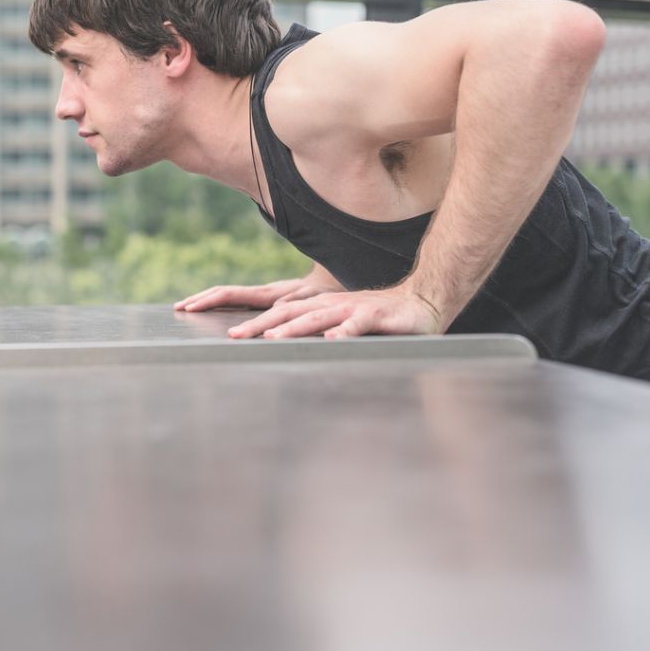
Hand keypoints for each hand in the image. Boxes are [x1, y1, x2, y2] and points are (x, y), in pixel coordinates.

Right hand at [175, 276, 341, 312]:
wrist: (340, 283)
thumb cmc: (329, 294)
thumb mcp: (315, 299)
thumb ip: (296, 302)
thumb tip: (275, 310)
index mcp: (270, 293)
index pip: (232, 295)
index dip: (209, 300)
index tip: (190, 307)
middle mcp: (264, 292)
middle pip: (225, 293)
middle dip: (201, 299)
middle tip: (179, 308)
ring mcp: (265, 294)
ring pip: (230, 295)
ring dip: (207, 300)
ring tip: (187, 308)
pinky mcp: (269, 299)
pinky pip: (240, 301)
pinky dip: (221, 304)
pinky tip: (213, 311)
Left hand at [222, 287, 444, 340]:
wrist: (418, 303)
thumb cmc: (375, 318)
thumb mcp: (339, 324)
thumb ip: (315, 332)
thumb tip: (283, 347)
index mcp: (318, 306)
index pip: (278, 312)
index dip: (254, 320)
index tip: (231, 333)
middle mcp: (329, 304)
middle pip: (288, 313)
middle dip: (260, 324)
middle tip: (236, 336)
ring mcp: (351, 309)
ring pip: (317, 318)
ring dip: (295, 328)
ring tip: (274, 338)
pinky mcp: (375, 317)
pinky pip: (357, 325)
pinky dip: (343, 332)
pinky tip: (332, 340)